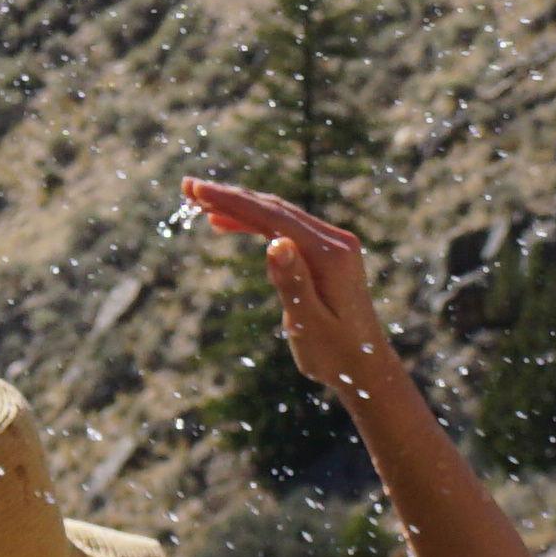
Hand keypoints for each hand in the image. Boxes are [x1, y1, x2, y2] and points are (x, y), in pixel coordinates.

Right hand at [177, 176, 386, 402]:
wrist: (367, 370)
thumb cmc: (337, 355)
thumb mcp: (309, 324)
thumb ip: (293, 282)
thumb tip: (275, 243)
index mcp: (330, 256)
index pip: (273, 218)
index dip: (233, 202)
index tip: (197, 189)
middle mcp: (335, 242)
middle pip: (274, 210)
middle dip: (230, 197)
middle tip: (188, 186)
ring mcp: (333, 246)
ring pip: (278, 217)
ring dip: (240, 209)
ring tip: (200, 203)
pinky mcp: (326, 255)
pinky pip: (285, 231)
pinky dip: (255, 226)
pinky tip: (227, 225)